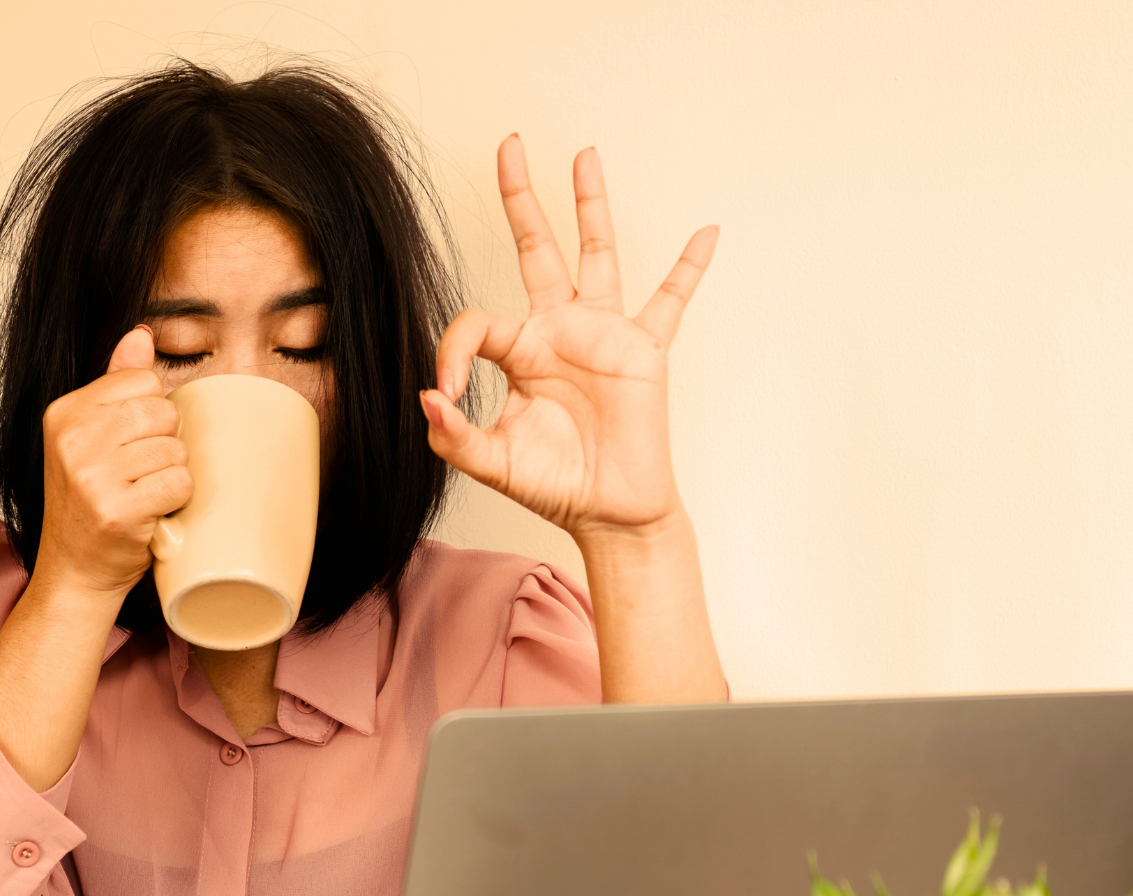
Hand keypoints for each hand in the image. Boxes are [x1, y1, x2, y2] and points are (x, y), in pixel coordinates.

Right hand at [33, 326, 192, 596]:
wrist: (74, 571)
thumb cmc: (90, 503)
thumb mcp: (91, 436)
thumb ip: (116, 383)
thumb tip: (141, 335)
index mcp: (65, 413)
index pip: (143, 380)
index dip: (152, 412)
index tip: (131, 442)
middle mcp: (73, 440)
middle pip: (163, 411)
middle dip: (164, 443)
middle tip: (140, 473)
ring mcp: (92, 476)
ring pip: (175, 449)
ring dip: (171, 475)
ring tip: (144, 494)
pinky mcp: (117, 510)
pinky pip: (179, 482)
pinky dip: (176, 500)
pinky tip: (152, 512)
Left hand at [419, 135, 717, 542]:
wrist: (609, 512)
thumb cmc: (554, 485)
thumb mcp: (490, 462)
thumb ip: (453, 434)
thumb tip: (426, 397)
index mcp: (517, 352)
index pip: (475, 322)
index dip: (451, 351)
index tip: (446, 393)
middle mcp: (558, 330)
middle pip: (536, 248)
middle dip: (521, 197)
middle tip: (510, 145)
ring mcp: (603, 334)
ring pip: (597, 254)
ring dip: (590, 205)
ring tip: (584, 155)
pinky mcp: (645, 350)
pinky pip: (671, 300)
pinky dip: (689, 268)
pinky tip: (706, 233)